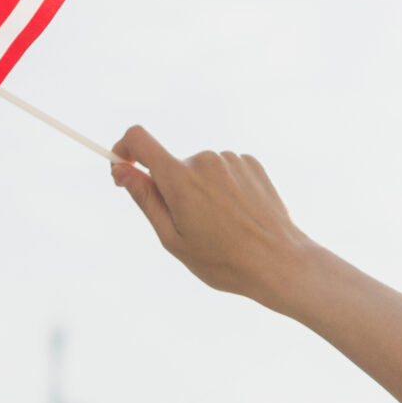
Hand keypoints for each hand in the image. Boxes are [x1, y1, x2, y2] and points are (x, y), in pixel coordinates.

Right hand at [110, 127, 320, 309]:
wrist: (280, 263)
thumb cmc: (223, 260)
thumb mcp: (173, 238)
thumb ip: (145, 199)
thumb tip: (122, 170)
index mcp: (180, 179)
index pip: (138, 139)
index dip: (123, 149)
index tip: (123, 167)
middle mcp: (205, 160)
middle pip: (173, 166)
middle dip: (173, 190)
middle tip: (192, 227)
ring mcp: (231, 159)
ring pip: (200, 171)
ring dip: (201, 191)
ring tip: (222, 226)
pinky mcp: (251, 163)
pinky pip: (224, 171)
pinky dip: (223, 189)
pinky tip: (238, 215)